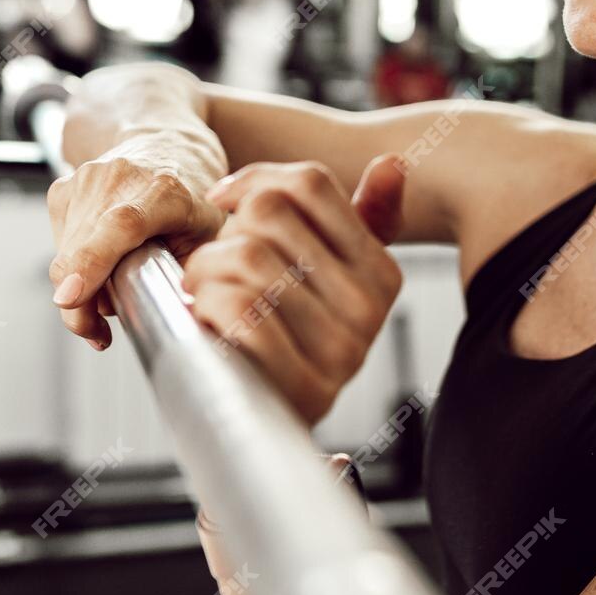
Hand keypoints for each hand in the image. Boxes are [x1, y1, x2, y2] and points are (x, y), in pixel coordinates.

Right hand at [47, 152, 226, 350]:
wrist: (165, 138)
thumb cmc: (193, 190)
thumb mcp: (210, 232)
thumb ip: (189, 271)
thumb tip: (166, 316)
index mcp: (164, 191)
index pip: (120, 228)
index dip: (92, 264)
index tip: (71, 298)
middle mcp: (119, 180)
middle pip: (81, 254)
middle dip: (81, 307)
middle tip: (98, 335)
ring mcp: (86, 180)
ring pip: (65, 256)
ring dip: (80, 288)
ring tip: (109, 293)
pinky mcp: (63, 188)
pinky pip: (61, 244)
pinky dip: (76, 265)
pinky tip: (101, 261)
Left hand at [181, 156, 405, 428]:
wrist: (264, 431)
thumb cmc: (287, 340)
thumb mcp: (330, 278)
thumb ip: (362, 219)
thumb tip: (392, 163)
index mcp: (382, 273)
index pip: (310, 184)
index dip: (252, 180)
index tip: (225, 202)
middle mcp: (370, 309)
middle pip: (269, 214)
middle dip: (223, 231)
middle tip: (212, 264)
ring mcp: (341, 349)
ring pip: (247, 257)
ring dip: (204, 269)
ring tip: (203, 291)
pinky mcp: (303, 386)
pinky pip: (237, 308)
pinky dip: (204, 304)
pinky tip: (204, 316)